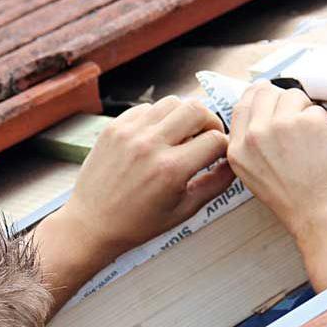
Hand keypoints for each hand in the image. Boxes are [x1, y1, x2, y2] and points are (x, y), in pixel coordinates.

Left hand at [34, 96, 234, 313]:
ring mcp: (130, 133)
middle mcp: (151, 145)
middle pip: (197, 109)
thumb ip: (215, 185)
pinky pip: (147, 108)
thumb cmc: (138, 223)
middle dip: (210, 122)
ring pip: (172, 102)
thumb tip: (234, 164)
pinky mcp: (114, 127)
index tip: (220, 153)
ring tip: (182, 135)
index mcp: (171, 169)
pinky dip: (158, 118)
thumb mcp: (184, 211)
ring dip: (184, 116)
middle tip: (206, 137)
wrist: (91, 223)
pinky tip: (157, 137)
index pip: (215, 140)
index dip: (224, 146)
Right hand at [227, 82, 326, 289]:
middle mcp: (256, 134)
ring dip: (305, 111)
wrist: (319, 214)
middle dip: (284, 101)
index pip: (243, 104)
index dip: (258, 96)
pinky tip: (322, 146)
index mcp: (239, 149)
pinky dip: (324, 124)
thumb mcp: (254, 172)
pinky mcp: (308, 121)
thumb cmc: (295, 199)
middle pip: (267, 92)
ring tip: (310, 140)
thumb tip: (262, 112)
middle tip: (297, 119)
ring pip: (293, 95)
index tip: (269, 95)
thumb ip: (252, 142)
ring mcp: (282, 125)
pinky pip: (317, 108)